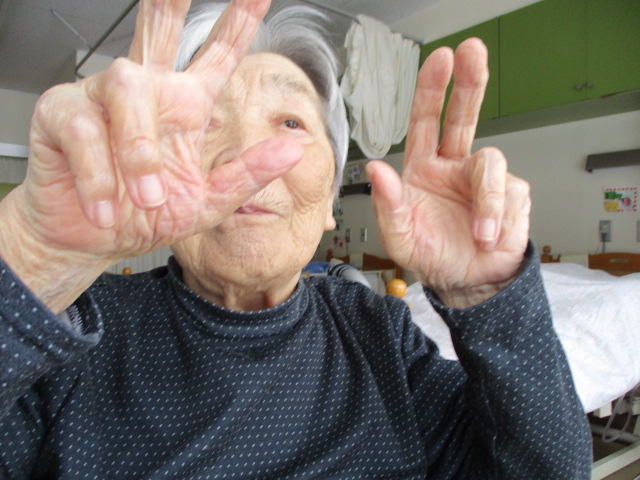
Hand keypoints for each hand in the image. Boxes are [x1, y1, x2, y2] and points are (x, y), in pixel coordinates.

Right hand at [0, 0, 301, 310]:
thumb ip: (248, 174)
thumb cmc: (144, 216)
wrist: (92, 242)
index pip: (218, 56)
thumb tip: (293, 148)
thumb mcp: (207, 202)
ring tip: (146, 198)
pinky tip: (104, 205)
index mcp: (185, 107)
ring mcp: (101, 98)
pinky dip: (98, 175)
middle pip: (158, 28)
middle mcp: (146, 92)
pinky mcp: (61, 115)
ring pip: (126, 88)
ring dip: (139, 151)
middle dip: (170, 2)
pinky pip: (83, 130)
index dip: (240, 22)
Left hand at [367, 39, 530, 307]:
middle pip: (464, 116)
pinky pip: (510, 194)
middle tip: (474, 53)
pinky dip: (499, 219)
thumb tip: (375, 168)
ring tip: (480, 233)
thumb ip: (387, 204)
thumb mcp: (399, 236)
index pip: (425, 122)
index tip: (440, 59)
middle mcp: (454, 167)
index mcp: (423, 170)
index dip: (431, 90)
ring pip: (490, 162)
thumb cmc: (430, 256)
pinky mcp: (511, 195)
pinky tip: (488, 238)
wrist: (466, 283)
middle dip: (470, 83)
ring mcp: (483, 180)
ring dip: (486, 201)